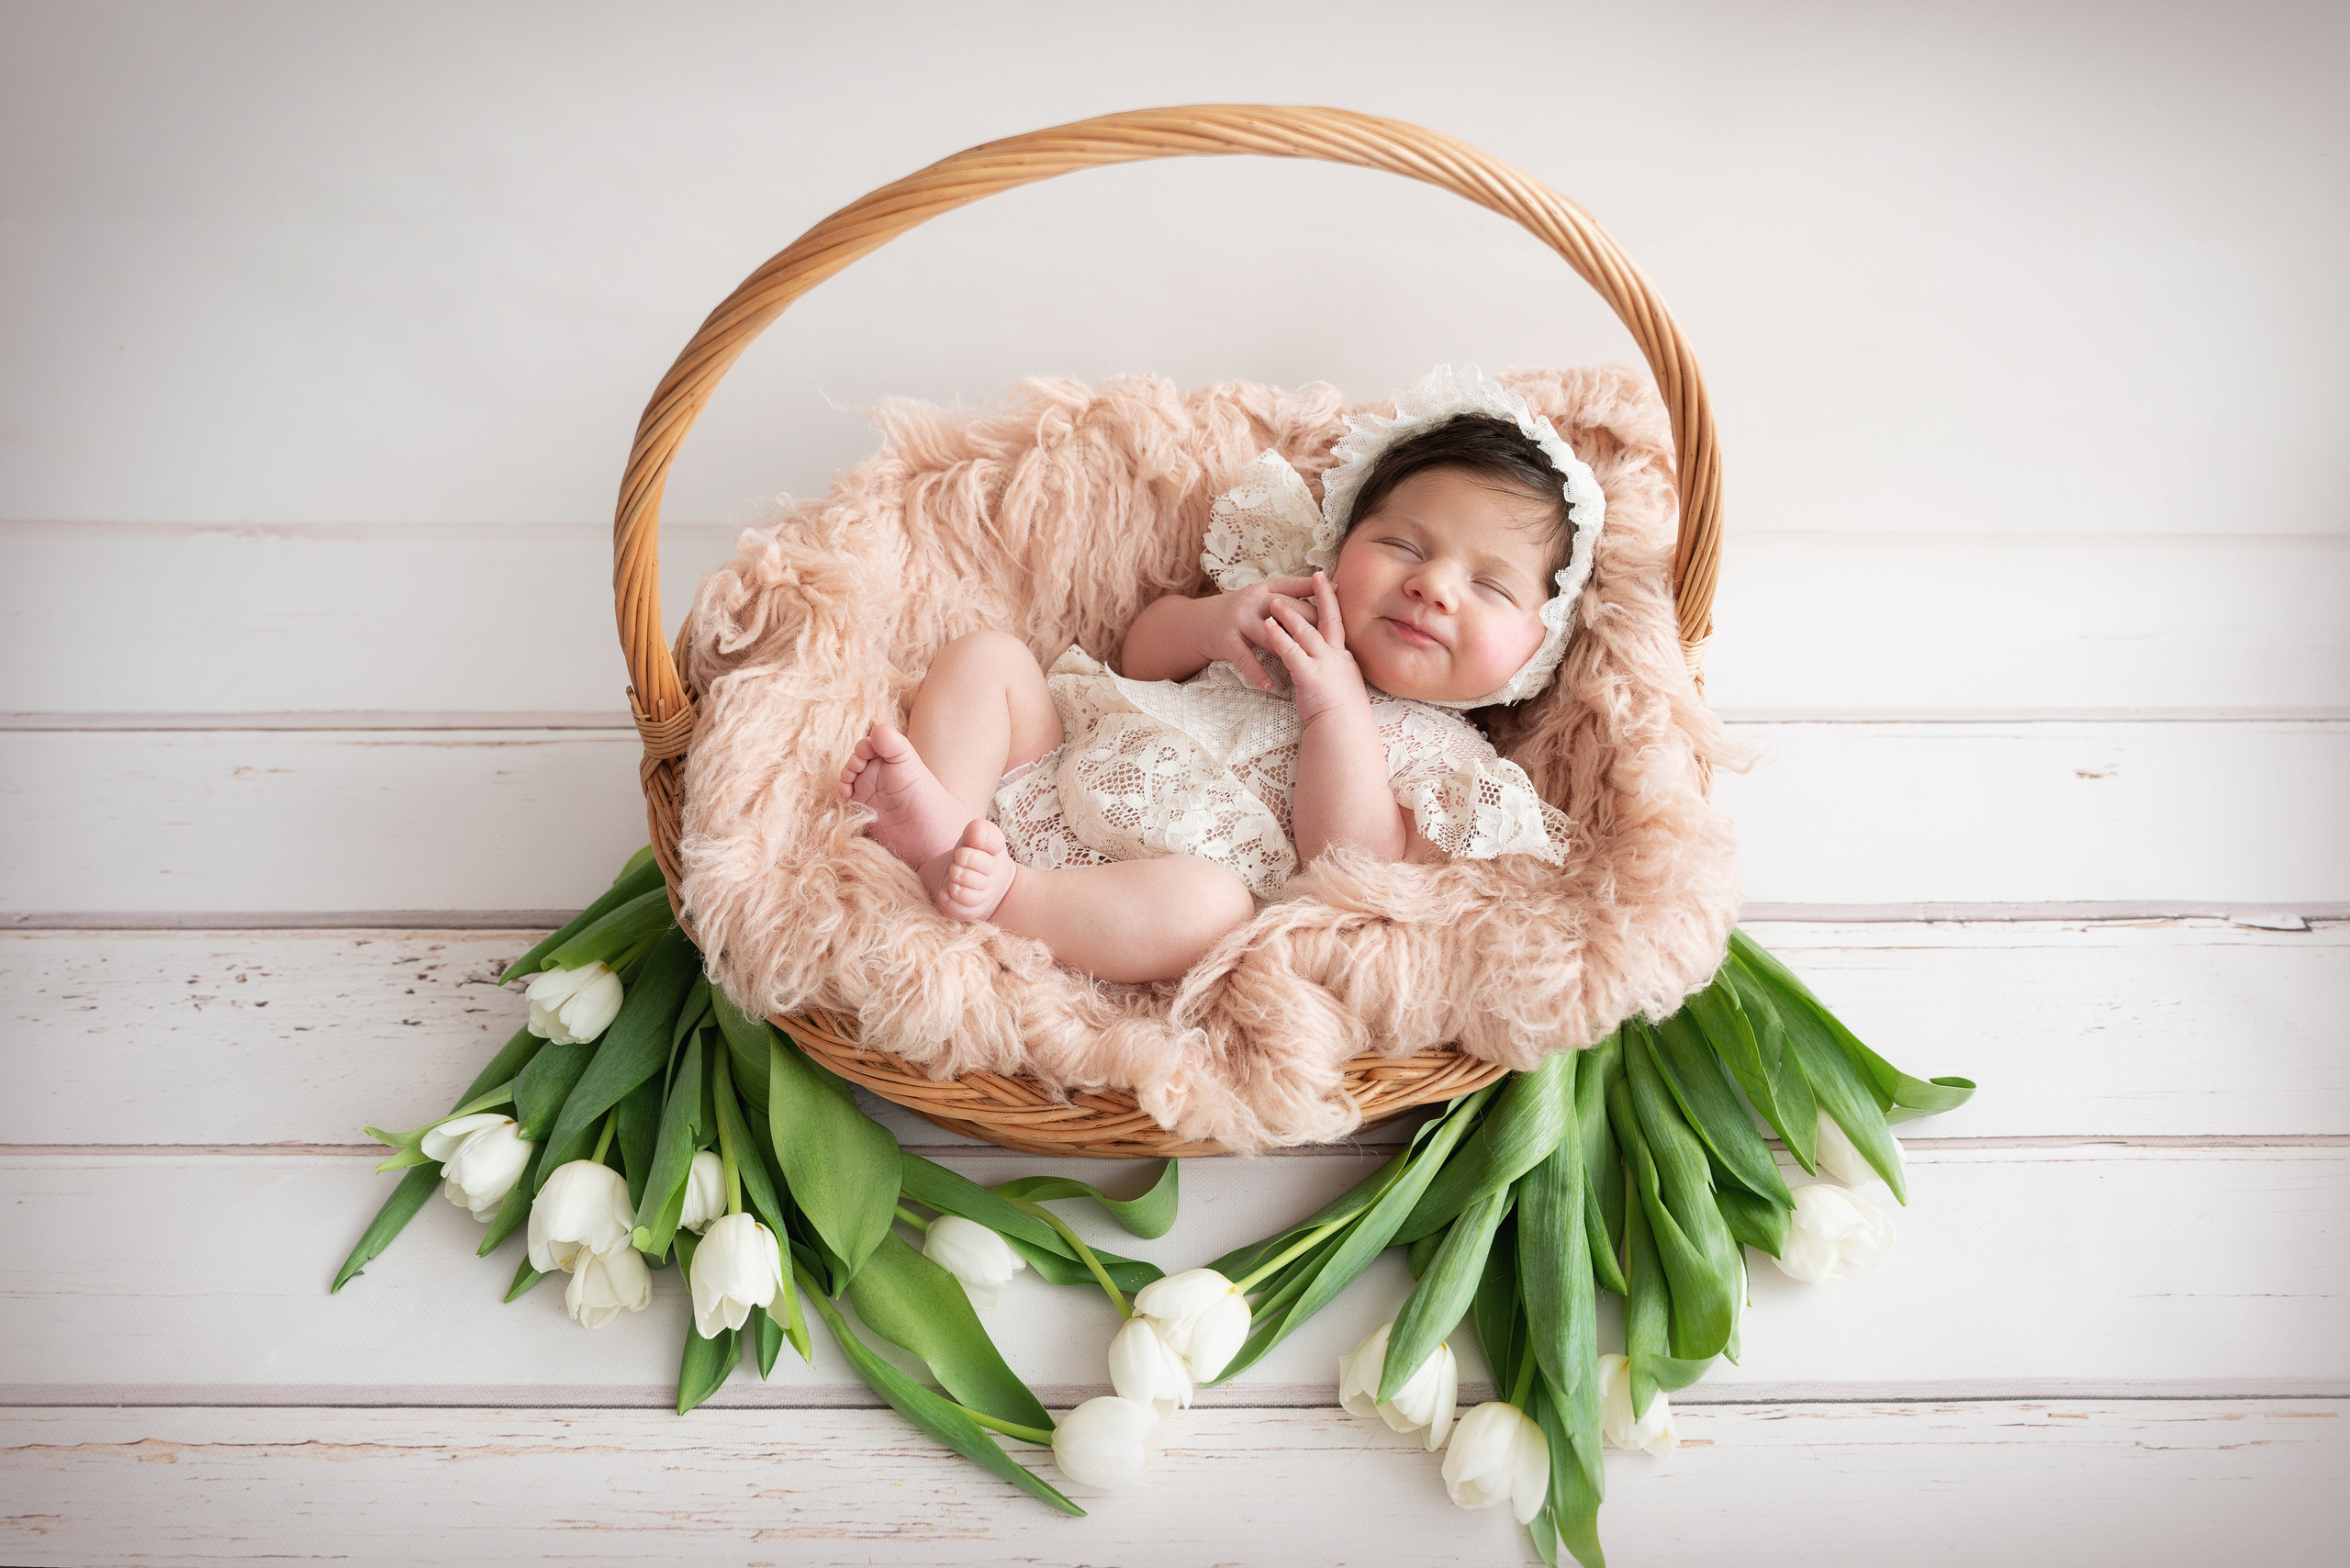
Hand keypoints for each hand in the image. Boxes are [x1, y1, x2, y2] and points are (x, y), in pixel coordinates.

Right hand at [1197, 576, 1320, 691]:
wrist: (1199, 623)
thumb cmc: (1241, 614)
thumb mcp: (1263, 600)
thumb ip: (1291, 598)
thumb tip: (1331, 593)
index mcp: (1265, 590)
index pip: (1293, 586)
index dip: (1315, 588)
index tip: (1339, 590)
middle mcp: (1252, 601)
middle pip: (1285, 610)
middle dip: (1309, 624)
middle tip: (1330, 640)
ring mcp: (1238, 620)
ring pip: (1268, 635)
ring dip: (1286, 650)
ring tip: (1306, 665)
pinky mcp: (1226, 640)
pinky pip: (1245, 658)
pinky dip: (1257, 673)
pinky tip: (1270, 685)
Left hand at [1261, 572, 1367, 724]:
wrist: (1345, 733)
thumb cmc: (1343, 716)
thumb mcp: (1345, 687)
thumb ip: (1337, 672)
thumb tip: (1333, 667)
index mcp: (1345, 659)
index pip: (1340, 625)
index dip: (1335, 604)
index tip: (1332, 585)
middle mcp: (1337, 657)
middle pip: (1330, 619)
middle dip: (1322, 596)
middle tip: (1316, 575)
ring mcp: (1324, 665)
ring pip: (1307, 631)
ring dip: (1290, 613)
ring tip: (1275, 600)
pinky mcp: (1310, 676)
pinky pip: (1291, 651)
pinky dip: (1279, 637)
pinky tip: (1267, 626)